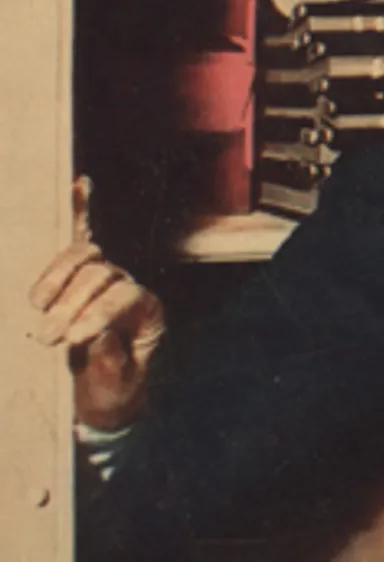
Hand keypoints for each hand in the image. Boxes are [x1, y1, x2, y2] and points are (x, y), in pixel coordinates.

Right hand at [26, 177, 165, 430]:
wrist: (104, 394)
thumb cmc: (115, 389)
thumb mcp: (117, 386)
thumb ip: (112, 362)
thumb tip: (102, 334)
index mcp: (147, 310)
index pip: (124, 296)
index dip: (98, 312)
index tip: (76, 338)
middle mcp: (128, 286)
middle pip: (99, 275)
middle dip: (70, 305)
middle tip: (47, 338)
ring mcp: (104, 277)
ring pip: (80, 258)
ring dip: (54, 281)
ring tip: (39, 313)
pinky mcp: (78, 276)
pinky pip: (81, 236)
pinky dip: (80, 209)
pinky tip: (80, 184)